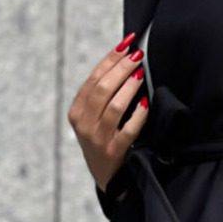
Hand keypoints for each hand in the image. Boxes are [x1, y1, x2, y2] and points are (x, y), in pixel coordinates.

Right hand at [69, 36, 148, 192]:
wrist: (106, 178)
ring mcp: (97, 139)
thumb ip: (103, 95)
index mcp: (76, 111)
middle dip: (122, 68)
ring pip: (114, 106)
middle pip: (102, 88)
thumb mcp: (94, 118)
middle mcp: (83, 124)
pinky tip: (146, 104)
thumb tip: (125, 60)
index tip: (127, 43)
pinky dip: (138, 115)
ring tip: (141, 74)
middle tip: (138, 55)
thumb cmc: (104, 140)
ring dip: (129, 87)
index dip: (111, 58)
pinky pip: (128, 129)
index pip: (93, 78)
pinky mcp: (112, 152)